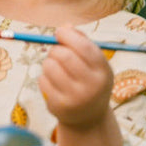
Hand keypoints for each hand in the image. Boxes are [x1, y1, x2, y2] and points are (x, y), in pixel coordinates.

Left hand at [39, 26, 121, 145]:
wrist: (88, 118)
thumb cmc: (89, 80)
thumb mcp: (93, 63)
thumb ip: (81, 41)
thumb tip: (65, 27)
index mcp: (103, 71)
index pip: (84, 47)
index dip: (68, 35)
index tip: (59, 32)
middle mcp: (92, 85)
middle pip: (64, 55)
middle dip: (55, 49)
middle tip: (56, 51)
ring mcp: (76, 98)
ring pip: (49, 66)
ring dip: (48, 62)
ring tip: (56, 69)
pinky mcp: (59, 106)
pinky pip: (42, 80)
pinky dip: (45, 77)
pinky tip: (54, 84)